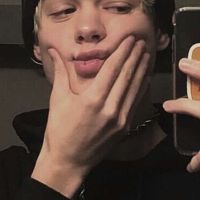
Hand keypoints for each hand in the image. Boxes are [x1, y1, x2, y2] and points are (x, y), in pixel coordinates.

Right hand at [32, 36, 150, 197]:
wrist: (69, 160)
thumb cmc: (59, 130)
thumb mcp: (57, 99)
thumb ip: (60, 72)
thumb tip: (52, 49)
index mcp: (92, 98)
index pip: (112, 68)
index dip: (123, 51)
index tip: (130, 39)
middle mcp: (110, 107)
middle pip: (127, 76)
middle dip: (135, 56)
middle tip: (142, 41)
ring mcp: (120, 118)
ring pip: (135, 88)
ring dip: (142, 70)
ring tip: (146, 54)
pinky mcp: (125, 127)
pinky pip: (135, 102)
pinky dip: (141, 88)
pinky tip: (145, 77)